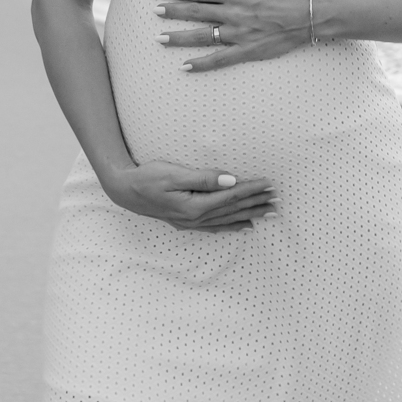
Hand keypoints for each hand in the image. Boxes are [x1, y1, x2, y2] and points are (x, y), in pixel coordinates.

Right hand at [104, 161, 274, 230]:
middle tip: (277, 200)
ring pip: (228, 220)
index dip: (252, 190)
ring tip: (268, 213)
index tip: (269, 184)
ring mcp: (191, 223)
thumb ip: (204, 178)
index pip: (231, 196)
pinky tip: (244, 227)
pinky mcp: (187, 222)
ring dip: (250, 215)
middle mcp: (196, 219)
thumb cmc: (147, 177)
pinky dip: (232, 226)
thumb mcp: (174, 174)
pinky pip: (216, 227)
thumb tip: (231, 180)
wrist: (124, 190)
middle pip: (233, 210)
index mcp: (195, 206)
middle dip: (257, 204)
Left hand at [157, 0, 311, 72]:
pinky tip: (185, 66)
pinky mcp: (246, 51)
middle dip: (173, 11)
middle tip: (156, 11)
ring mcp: (238, 34)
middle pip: (195, 12)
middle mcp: (232, 13)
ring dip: (179, 37)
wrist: (307, 14)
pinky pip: (219, 60)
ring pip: (202, 36)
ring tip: (160, 38)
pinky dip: (201, 64)